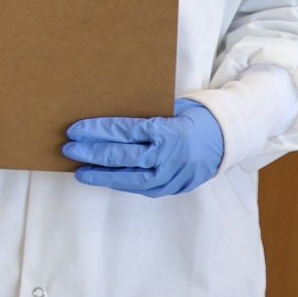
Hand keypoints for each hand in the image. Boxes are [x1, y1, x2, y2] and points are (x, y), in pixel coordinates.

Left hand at [63, 99, 224, 197]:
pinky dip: (122, 184)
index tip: (75, 130)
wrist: (228, 138)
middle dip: (91, 153)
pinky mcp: (175, 187)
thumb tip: (110, 112)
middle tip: (68, 149)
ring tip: (80, 172)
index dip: (96, 131)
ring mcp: (172, 175)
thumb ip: (145, 114)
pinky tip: (106, 179)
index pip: (123, 131)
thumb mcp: (172, 108)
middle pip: (121, 156)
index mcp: (166, 131)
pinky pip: (143, 188)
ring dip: (102, 176)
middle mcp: (168, 155)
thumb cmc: (196, 116)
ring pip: (130, 179)